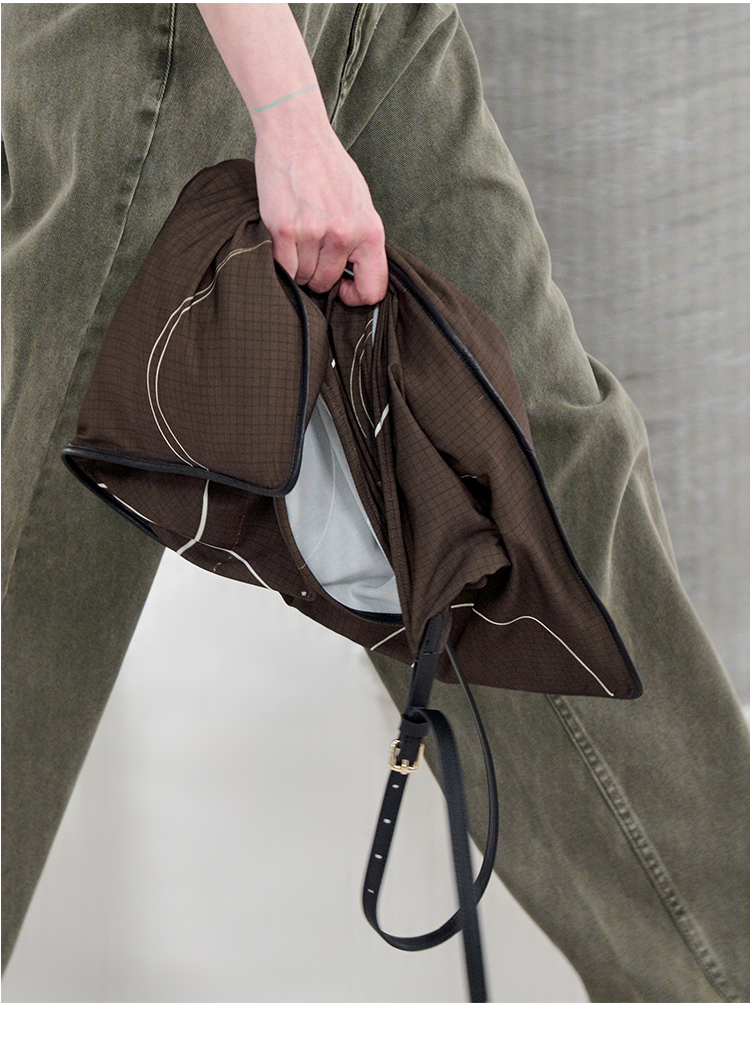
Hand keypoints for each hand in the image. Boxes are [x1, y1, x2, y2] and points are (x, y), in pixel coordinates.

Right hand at [253, 97, 387, 307]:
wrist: (297, 134)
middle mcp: (344, 234)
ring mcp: (313, 232)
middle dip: (317, 274)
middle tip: (312, 250)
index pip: (372, 289)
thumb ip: (362, 239)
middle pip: (327, 283)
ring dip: (298, 265)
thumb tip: (358, 272)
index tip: (344, 288)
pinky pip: (283, 266)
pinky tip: (284, 239)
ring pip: (303, 277)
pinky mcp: (283, 228)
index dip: (355, 296)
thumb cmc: (328, 166)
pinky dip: (281, 260)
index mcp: (369, 230)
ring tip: (299, 237)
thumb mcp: (360, 202)